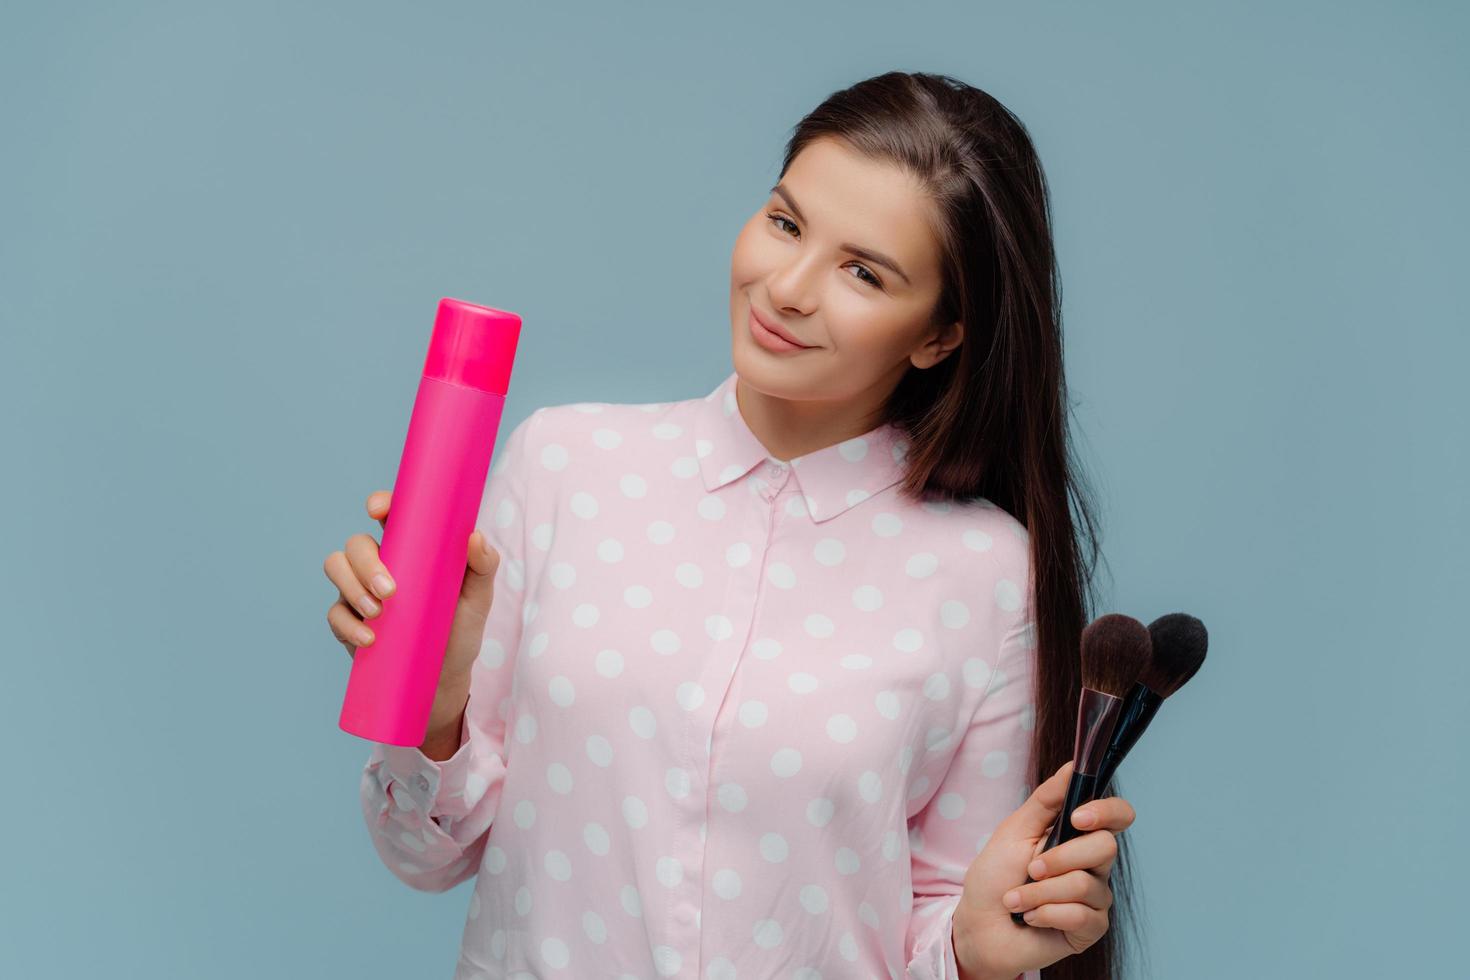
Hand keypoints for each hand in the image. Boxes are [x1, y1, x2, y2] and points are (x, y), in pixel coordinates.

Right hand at [323, 490, 500, 728]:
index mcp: (410, 548)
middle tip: (390, 590)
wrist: (444, 679)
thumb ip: (483, 566)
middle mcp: (380, 564)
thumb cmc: (460, 629)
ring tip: (379, 612)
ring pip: (336, 567)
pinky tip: (370, 638)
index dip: (379, 503)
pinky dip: (348, 624)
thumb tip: (475, 537)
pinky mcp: (348, 622)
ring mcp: (360, 591)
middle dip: (366, 562)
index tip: (377, 510)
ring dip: (352, 587)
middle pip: (356, 543)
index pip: (389, 516)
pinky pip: (334, 613)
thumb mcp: (478, 598)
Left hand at [951, 760, 1135, 979]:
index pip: (1118, 816)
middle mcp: (1093, 865)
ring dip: (1040, 891)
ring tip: (1018, 900)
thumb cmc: (994, 878)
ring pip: (1085, 884)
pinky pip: (1081, 915)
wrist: (979, 926)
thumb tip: (1072, 766)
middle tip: (1031, 869)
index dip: (1107, 812)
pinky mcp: (1091, 928)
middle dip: (1059, 858)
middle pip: (1105, 847)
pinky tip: (1032, 918)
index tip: (1078, 818)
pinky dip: (1046, 914)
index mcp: (1077, 836)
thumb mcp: (1014, 831)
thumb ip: (1046, 800)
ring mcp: (1095, 898)